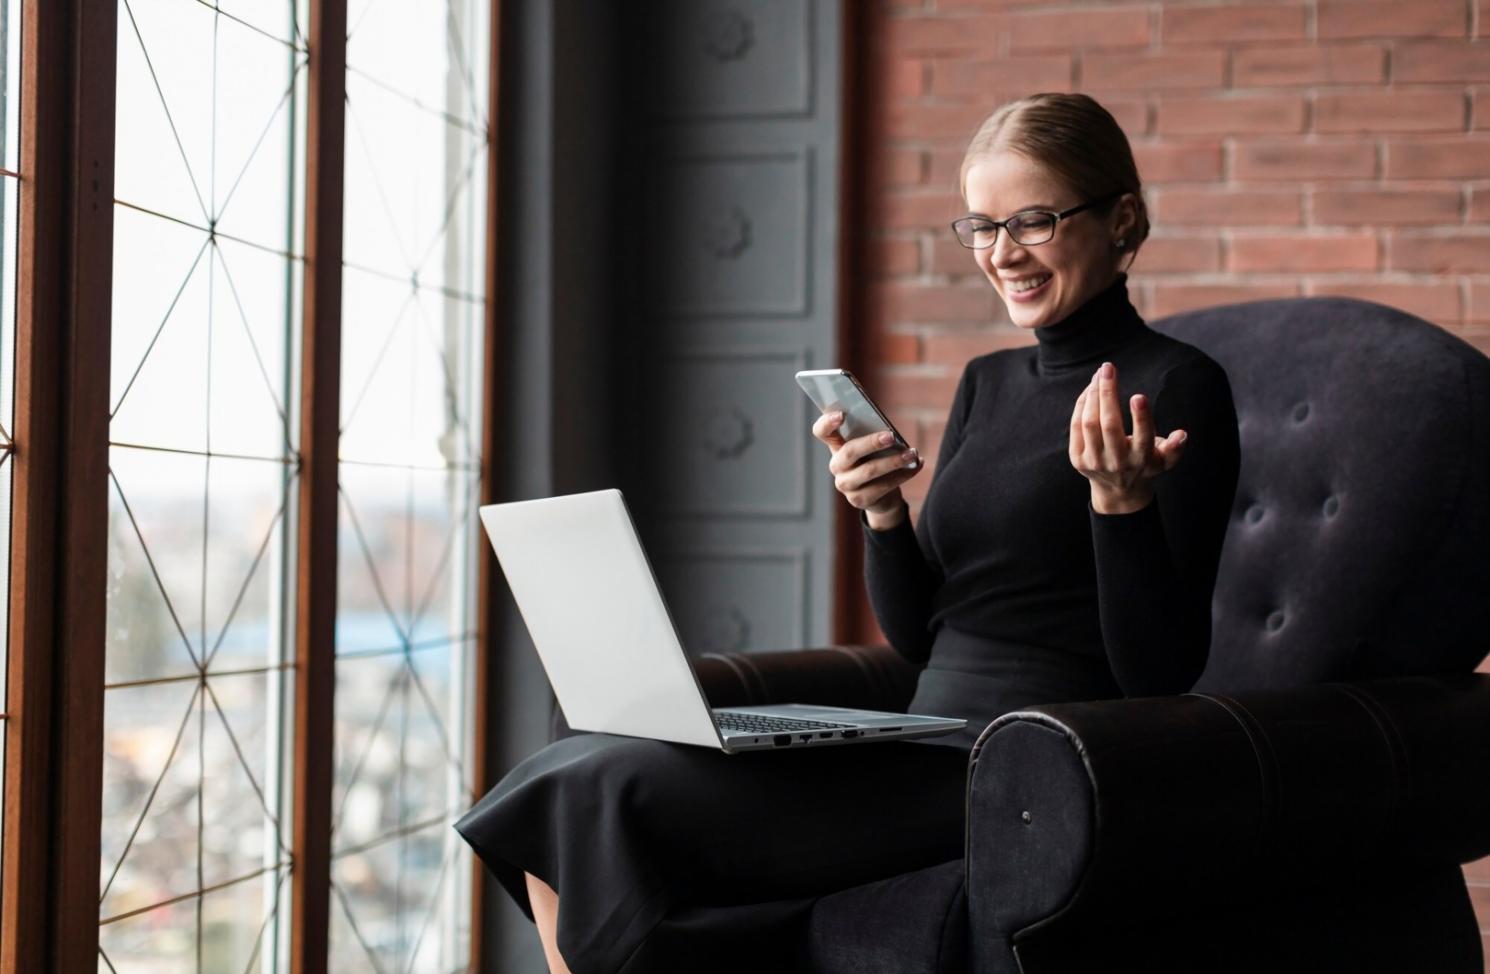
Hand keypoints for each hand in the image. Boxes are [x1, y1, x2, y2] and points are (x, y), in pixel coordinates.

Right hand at [812, 410, 921, 523]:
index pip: (822, 432)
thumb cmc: (877, 461)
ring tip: (912, 453)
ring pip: (869, 470)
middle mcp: (837, 466)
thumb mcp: (873, 447)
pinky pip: (882, 486)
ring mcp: (845, 485)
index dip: (827, 423)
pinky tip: (916, 465)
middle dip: (871, 443)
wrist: (882, 496)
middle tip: (891, 436)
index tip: (841, 414)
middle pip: (849, 451)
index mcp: (836, 446)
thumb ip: (874, 435)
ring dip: (894, 461)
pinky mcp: (859, 500)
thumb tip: (889, 431)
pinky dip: (903, 474)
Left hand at [1069, 361, 1187, 513]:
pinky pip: (1077, 426)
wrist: (1118, 491)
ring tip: (1100, 375)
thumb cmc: (1146, 464)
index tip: (1138, 396)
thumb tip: (1182, 435)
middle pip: (1109, 424)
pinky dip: (1082, 405)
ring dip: (1093, 395)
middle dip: (1108, 393)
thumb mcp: (1165, 460)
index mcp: (1142, 459)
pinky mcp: (1077, 459)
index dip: (1141, 417)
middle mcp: (1117, 461)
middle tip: (1108, 368)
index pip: (1143, 437)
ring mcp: (1095, 461)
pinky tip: (1090, 390)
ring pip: (1090, 423)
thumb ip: (1175, 448)